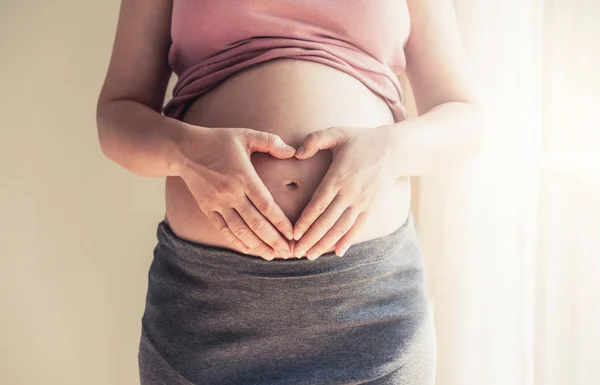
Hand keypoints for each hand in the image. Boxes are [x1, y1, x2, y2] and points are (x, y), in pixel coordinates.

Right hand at [175, 125, 296, 259]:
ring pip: (240, 231)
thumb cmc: (218, 140)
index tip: (293, 234)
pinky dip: (237, 242)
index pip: (266, 205)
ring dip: (257, 246)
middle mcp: (231, 193)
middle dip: (274, 240)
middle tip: (288, 253)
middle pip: (256, 223)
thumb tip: (293, 151)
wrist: (184, 149)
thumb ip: (271, 142)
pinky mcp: (207, 209)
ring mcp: (218, 203)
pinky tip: (250, 250)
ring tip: (272, 256)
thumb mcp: (245, 135)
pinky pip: (224, 230)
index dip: (281, 222)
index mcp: (244, 177)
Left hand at [292, 125, 399, 259]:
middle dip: (310, 239)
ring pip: (341, 228)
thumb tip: (297, 153)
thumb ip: (315, 140)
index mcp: (337, 177)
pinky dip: (347, 241)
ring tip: (311, 255)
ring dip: (325, 244)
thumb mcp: (337, 133)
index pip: (317, 204)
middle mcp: (349, 193)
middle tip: (296, 253)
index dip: (304, 221)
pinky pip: (358, 228)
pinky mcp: (372, 207)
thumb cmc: (362, 139)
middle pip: (326, 221)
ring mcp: (362, 202)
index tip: (293, 235)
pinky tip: (337, 252)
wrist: (395, 149)